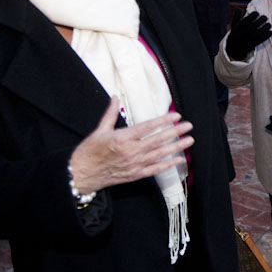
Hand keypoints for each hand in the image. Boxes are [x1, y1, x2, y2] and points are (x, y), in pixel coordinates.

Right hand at [69, 97, 193, 193]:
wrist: (81, 174)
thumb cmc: (89, 152)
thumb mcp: (99, 129)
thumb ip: (110, 113)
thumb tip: (115, 97)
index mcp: (123, 138)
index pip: (148, 127)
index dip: (164, 121)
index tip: (176, 116)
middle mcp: (131, 151)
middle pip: (158, 140)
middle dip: (175, 132)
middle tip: (189, 126)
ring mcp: (134, 164)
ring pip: (160, 154)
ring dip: (176, 147)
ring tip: (189, 141)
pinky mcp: (135, 175)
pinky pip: (155, 170)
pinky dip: (168, 165)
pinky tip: (178, 160)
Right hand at [226, 12, 271, 60]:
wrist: (234, 48)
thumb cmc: (236, 33)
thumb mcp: (234, 25)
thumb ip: (236, 16)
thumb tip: (238, 7)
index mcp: (239, 27)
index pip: (246, 20)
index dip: (253, 15)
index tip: (257, 13)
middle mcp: (243, 33)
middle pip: (253, 26)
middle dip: (261, 21)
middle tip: (265, 17)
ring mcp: (248, 40)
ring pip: (258, 33)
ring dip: (265, 28)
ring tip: (269, 24)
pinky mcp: (252, 45)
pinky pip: (260, 40)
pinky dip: (266, 36)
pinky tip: (270, 32)